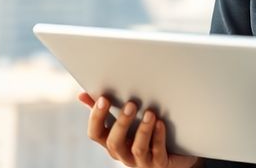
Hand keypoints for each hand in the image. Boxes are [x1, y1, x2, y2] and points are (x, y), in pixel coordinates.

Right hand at [78, 91, 200, 167]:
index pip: (95, 134)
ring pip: (137, 148)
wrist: (173, 156)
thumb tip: (83, 95)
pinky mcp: (159, 164)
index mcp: (112, 142)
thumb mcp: (126, 122)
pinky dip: (158, 137)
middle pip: (114, 143)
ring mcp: (141, 161)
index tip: (104, 98)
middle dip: (122, 123)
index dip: (97, 117)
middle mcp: (123, 154)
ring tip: (150, 113)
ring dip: (143, 130)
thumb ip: (106, 110)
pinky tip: (161, 123)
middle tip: (131, 104)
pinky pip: (158, 152)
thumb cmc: (144, 135)